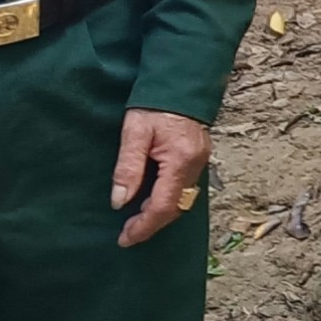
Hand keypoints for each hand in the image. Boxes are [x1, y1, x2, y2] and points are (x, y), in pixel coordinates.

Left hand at [112, 108, 210, 247]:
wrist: (180, 82)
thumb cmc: (154, 104)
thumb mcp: (134, 133)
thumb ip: (128, 168)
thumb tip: (120, 202)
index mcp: (180, 161)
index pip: (163, 206)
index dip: (144, 226)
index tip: (124, 238)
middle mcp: (195, 166)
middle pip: (175, 208)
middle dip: (151, 225)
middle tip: (127, 234)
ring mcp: (200, 163)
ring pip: (181, 201)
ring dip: (159, 214)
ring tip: (136, 220)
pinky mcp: (198, 158)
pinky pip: (184, 189)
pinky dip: (168, 200)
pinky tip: (152, 200)